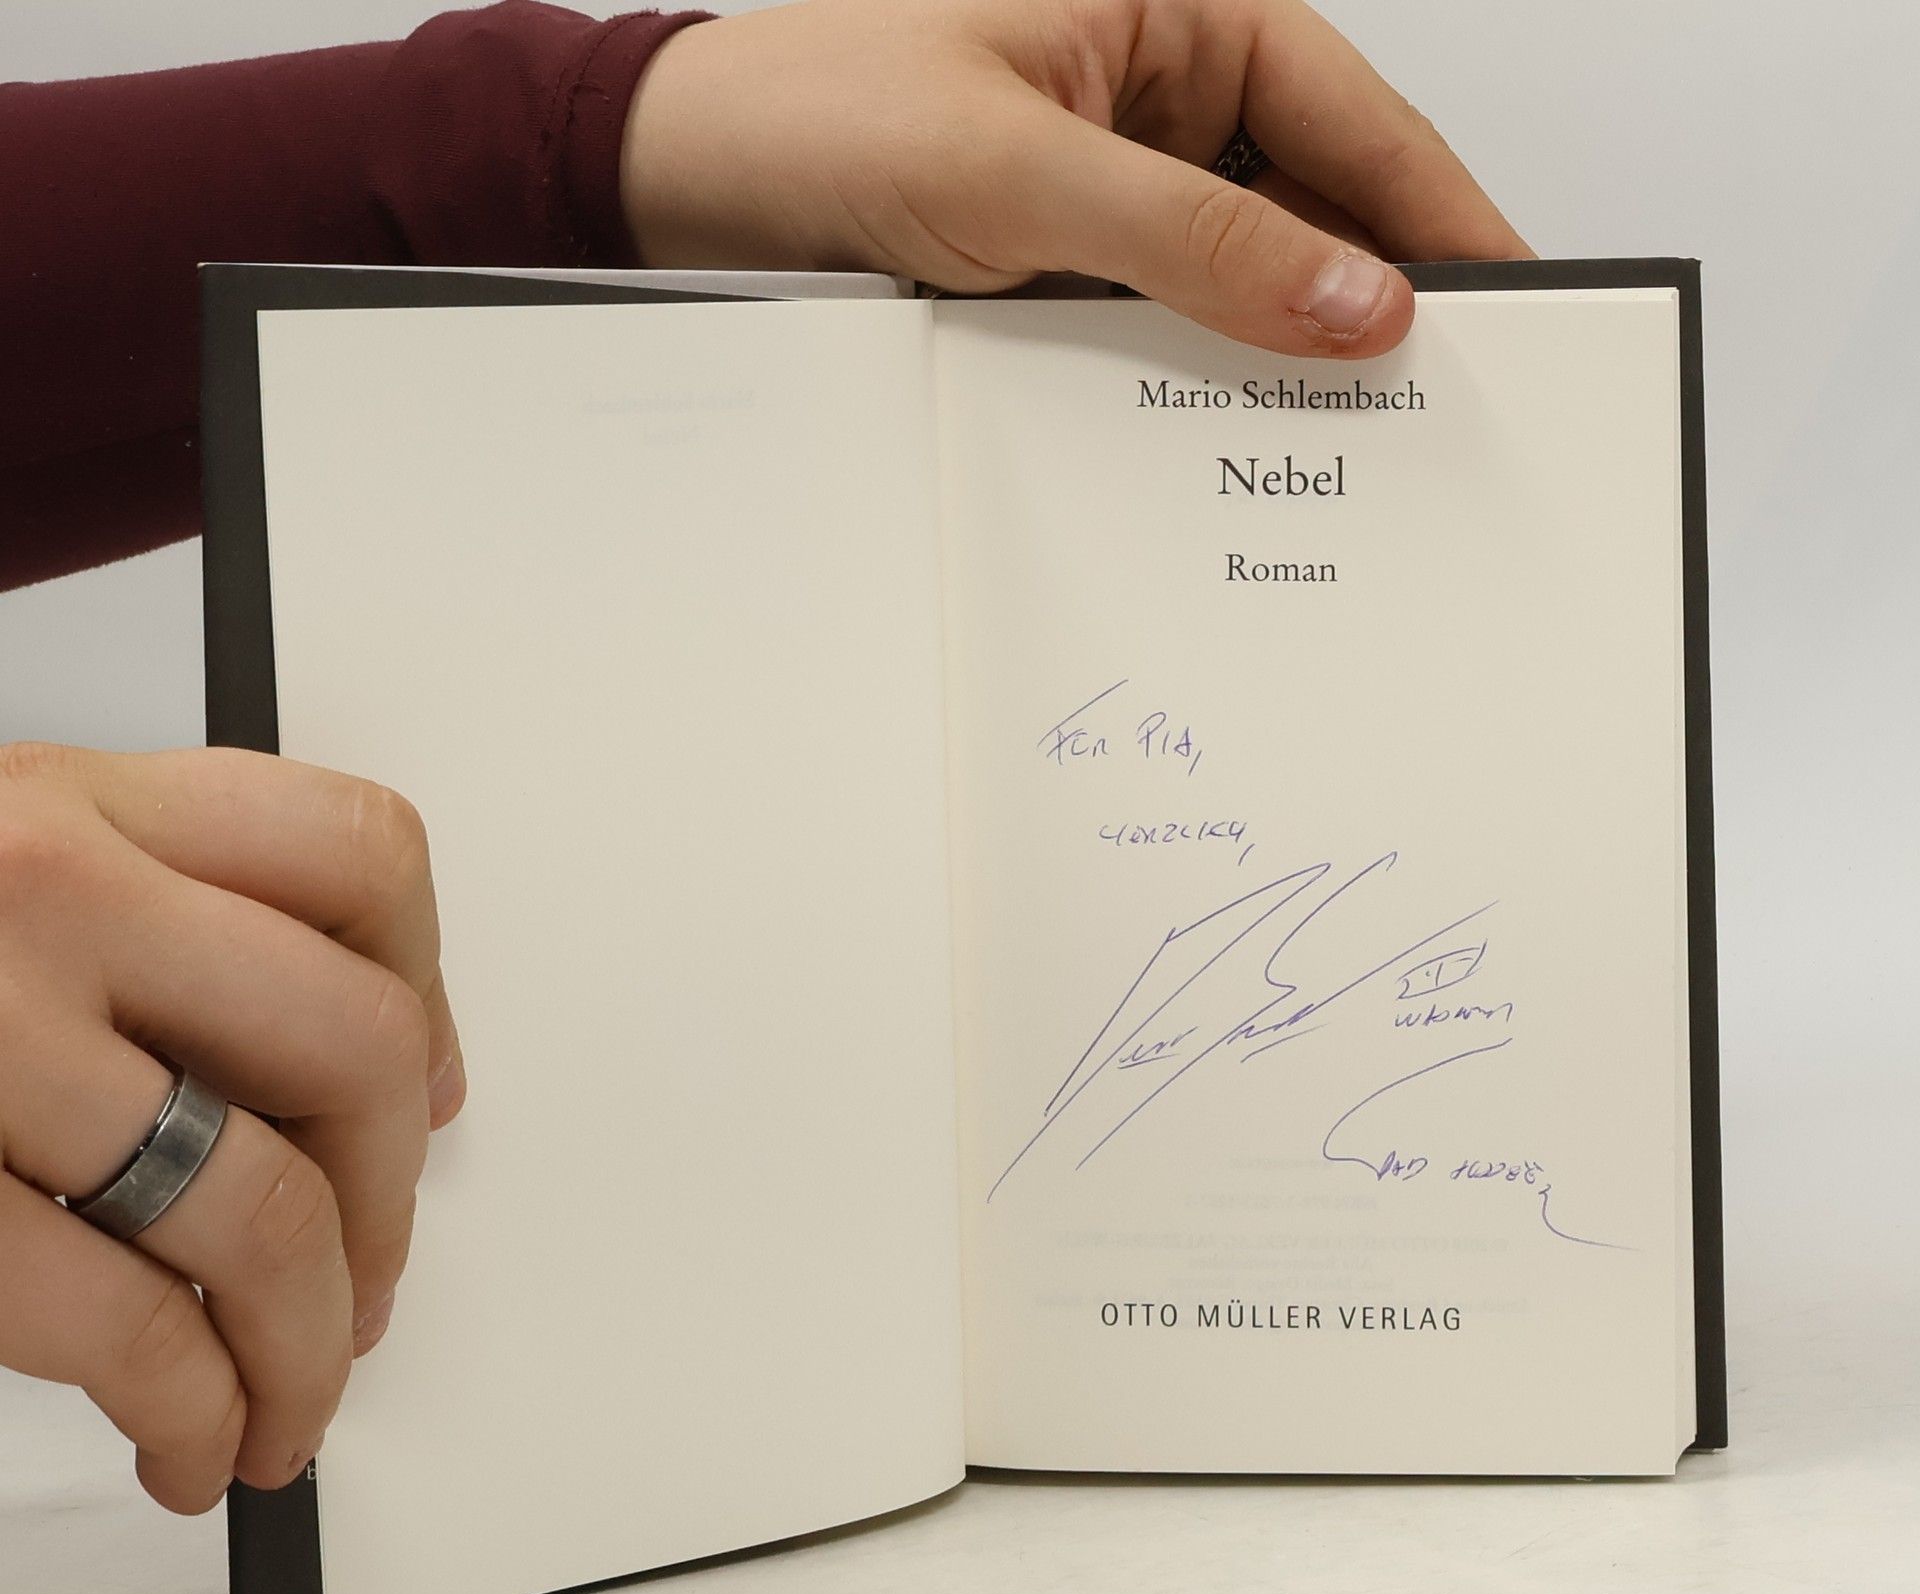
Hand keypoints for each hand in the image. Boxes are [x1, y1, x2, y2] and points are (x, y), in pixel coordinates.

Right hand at [0, 743, 463, 1512]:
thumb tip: (387, 1076)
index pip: (360, 858)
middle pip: (353, 1049)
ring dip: (309, 1347)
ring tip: (292, 1405)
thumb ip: (158, 924)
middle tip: (363, 1289)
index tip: (426, 1097)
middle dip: (389, 1206)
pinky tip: (191, 1441)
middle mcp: (39, 890)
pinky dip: (197, 1410)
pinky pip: (122, 1321)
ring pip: (263, 1209)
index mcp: (73, 798)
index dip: (430, 995)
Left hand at [621, 0, 1529, 358]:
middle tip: (1438, 413)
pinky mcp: (1062, 259)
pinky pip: (1159, 320)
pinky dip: (1189, 378)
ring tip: (1341, 450)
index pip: (1356, 120)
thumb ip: (1196, 243)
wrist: (674, 185)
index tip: (1521, 309)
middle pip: (1312, 204)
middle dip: (1368, 303)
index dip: (1441, 219)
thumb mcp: (1021, 176)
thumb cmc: (814, 115)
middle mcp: (1156, 92)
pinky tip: (1217, 444)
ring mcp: (1110, 184)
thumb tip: (1358, 300)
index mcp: (1176, 15)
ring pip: (1238, 274)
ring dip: (1274, 353)